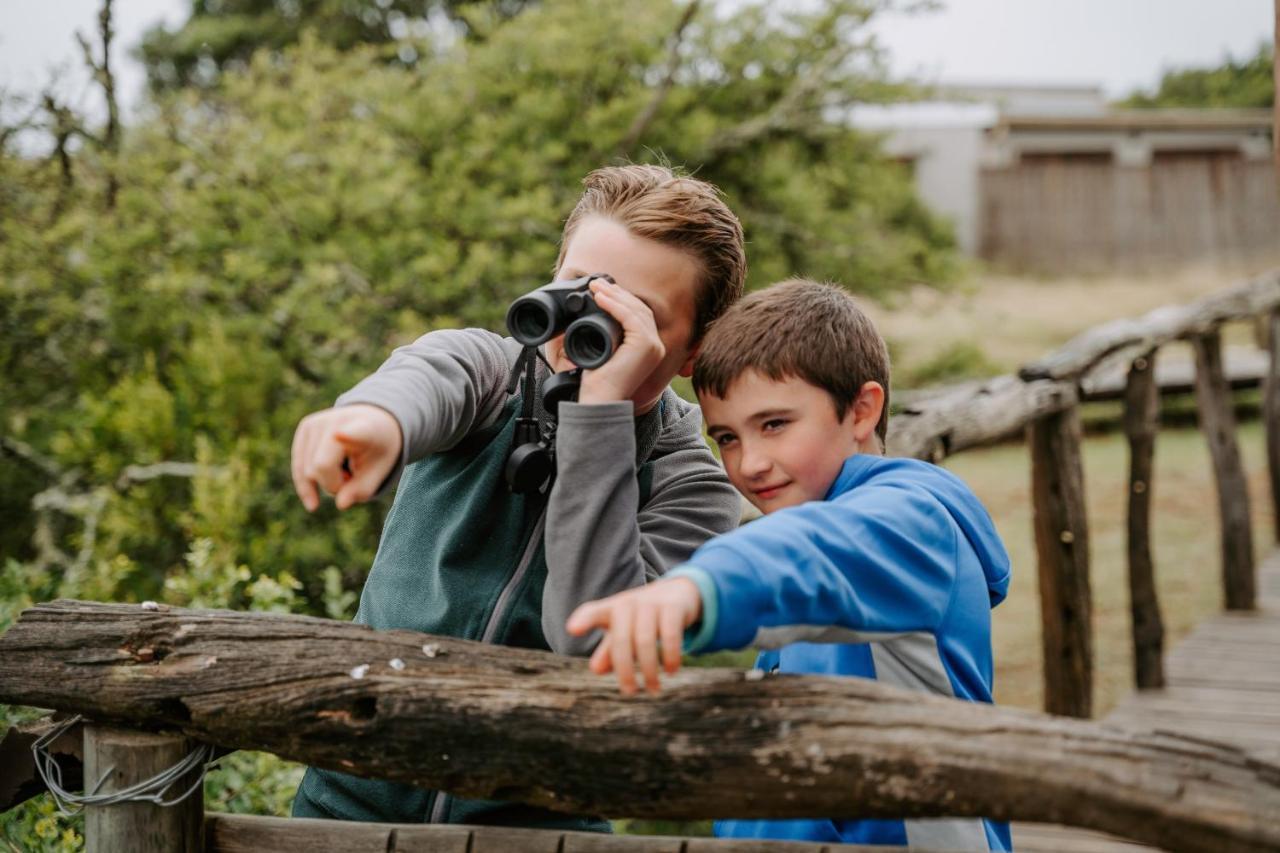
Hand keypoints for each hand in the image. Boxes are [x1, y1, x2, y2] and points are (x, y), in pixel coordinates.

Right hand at [290, 404, 401, 511]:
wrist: (372, 420)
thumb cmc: (376, 449)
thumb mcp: (379, 471)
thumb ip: (362, 489)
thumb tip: (340, 504)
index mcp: (365, 429)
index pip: (354, 434)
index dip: (347, 436)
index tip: (339, 434)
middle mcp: (337, 420)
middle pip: (321, 467)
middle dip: (334, 485)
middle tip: (352, 477)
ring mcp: (317, 422)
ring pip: (306, 470)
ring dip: (324, 482)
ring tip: (344, 472)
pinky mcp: (305, 427)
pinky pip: (298, 467)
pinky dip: (307, 486)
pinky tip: (314, 502)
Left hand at [565, 577, 702, 695]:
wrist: (678, 592)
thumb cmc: (643, 617)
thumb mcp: (624, 632)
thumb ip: (609, 651)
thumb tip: (596, 669)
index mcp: (611, 609)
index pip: (593, 612)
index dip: (583, 620)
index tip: (572, 629)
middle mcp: (628, 603)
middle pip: (621, 641)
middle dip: (625, 671)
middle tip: (631, 692)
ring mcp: (651, 603)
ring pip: (645, 641)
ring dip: (650, 671)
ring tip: (654, 689)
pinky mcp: (673, 607)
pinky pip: (669, 636)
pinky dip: (670, 658)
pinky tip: (672, 671)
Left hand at [576, 278, 664, 406]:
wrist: (598, 402)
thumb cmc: (597, 383)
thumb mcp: (603, 353)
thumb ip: (606, 335)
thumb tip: (592, 314)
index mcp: (649, 348)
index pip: (639, 315)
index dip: (621, 299)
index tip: (601, 290)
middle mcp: (656, 346)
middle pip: (639, 309)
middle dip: (617, 292)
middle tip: (596, 283)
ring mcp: (653, 346)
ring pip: (635, 310)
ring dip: (614, 295)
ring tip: (595, 287)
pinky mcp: (645, 345)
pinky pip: (630, 317)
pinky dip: (613, 304)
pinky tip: (599, 298)